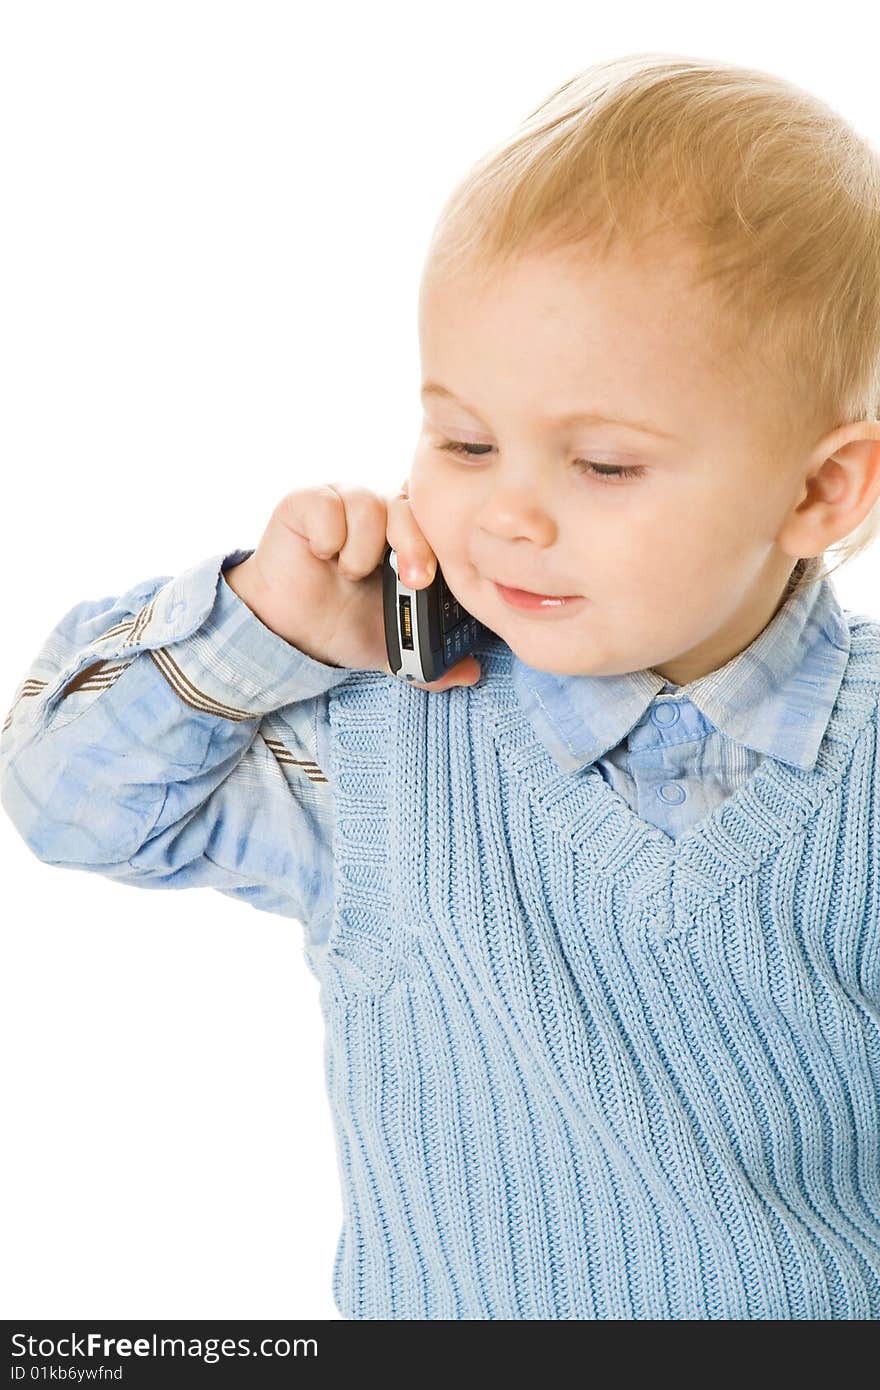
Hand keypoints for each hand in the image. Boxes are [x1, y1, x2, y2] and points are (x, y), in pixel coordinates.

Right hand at [222, 481, 480, 692]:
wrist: (287, 631)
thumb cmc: (340, 624)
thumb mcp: (394, 647)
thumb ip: (433, 661)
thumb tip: (472, 672)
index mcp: (404, 536)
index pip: (432, 517)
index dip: (440, 541)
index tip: (436, 580)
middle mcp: (378, 511)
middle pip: (408, 504)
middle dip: (414, 544)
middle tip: (413, 580)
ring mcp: (343, 501)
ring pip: (370, 504)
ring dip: (363, 549)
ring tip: (349, 574)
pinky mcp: (308, 500)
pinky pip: (330, 505)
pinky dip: (329, 537)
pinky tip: (322, 556)